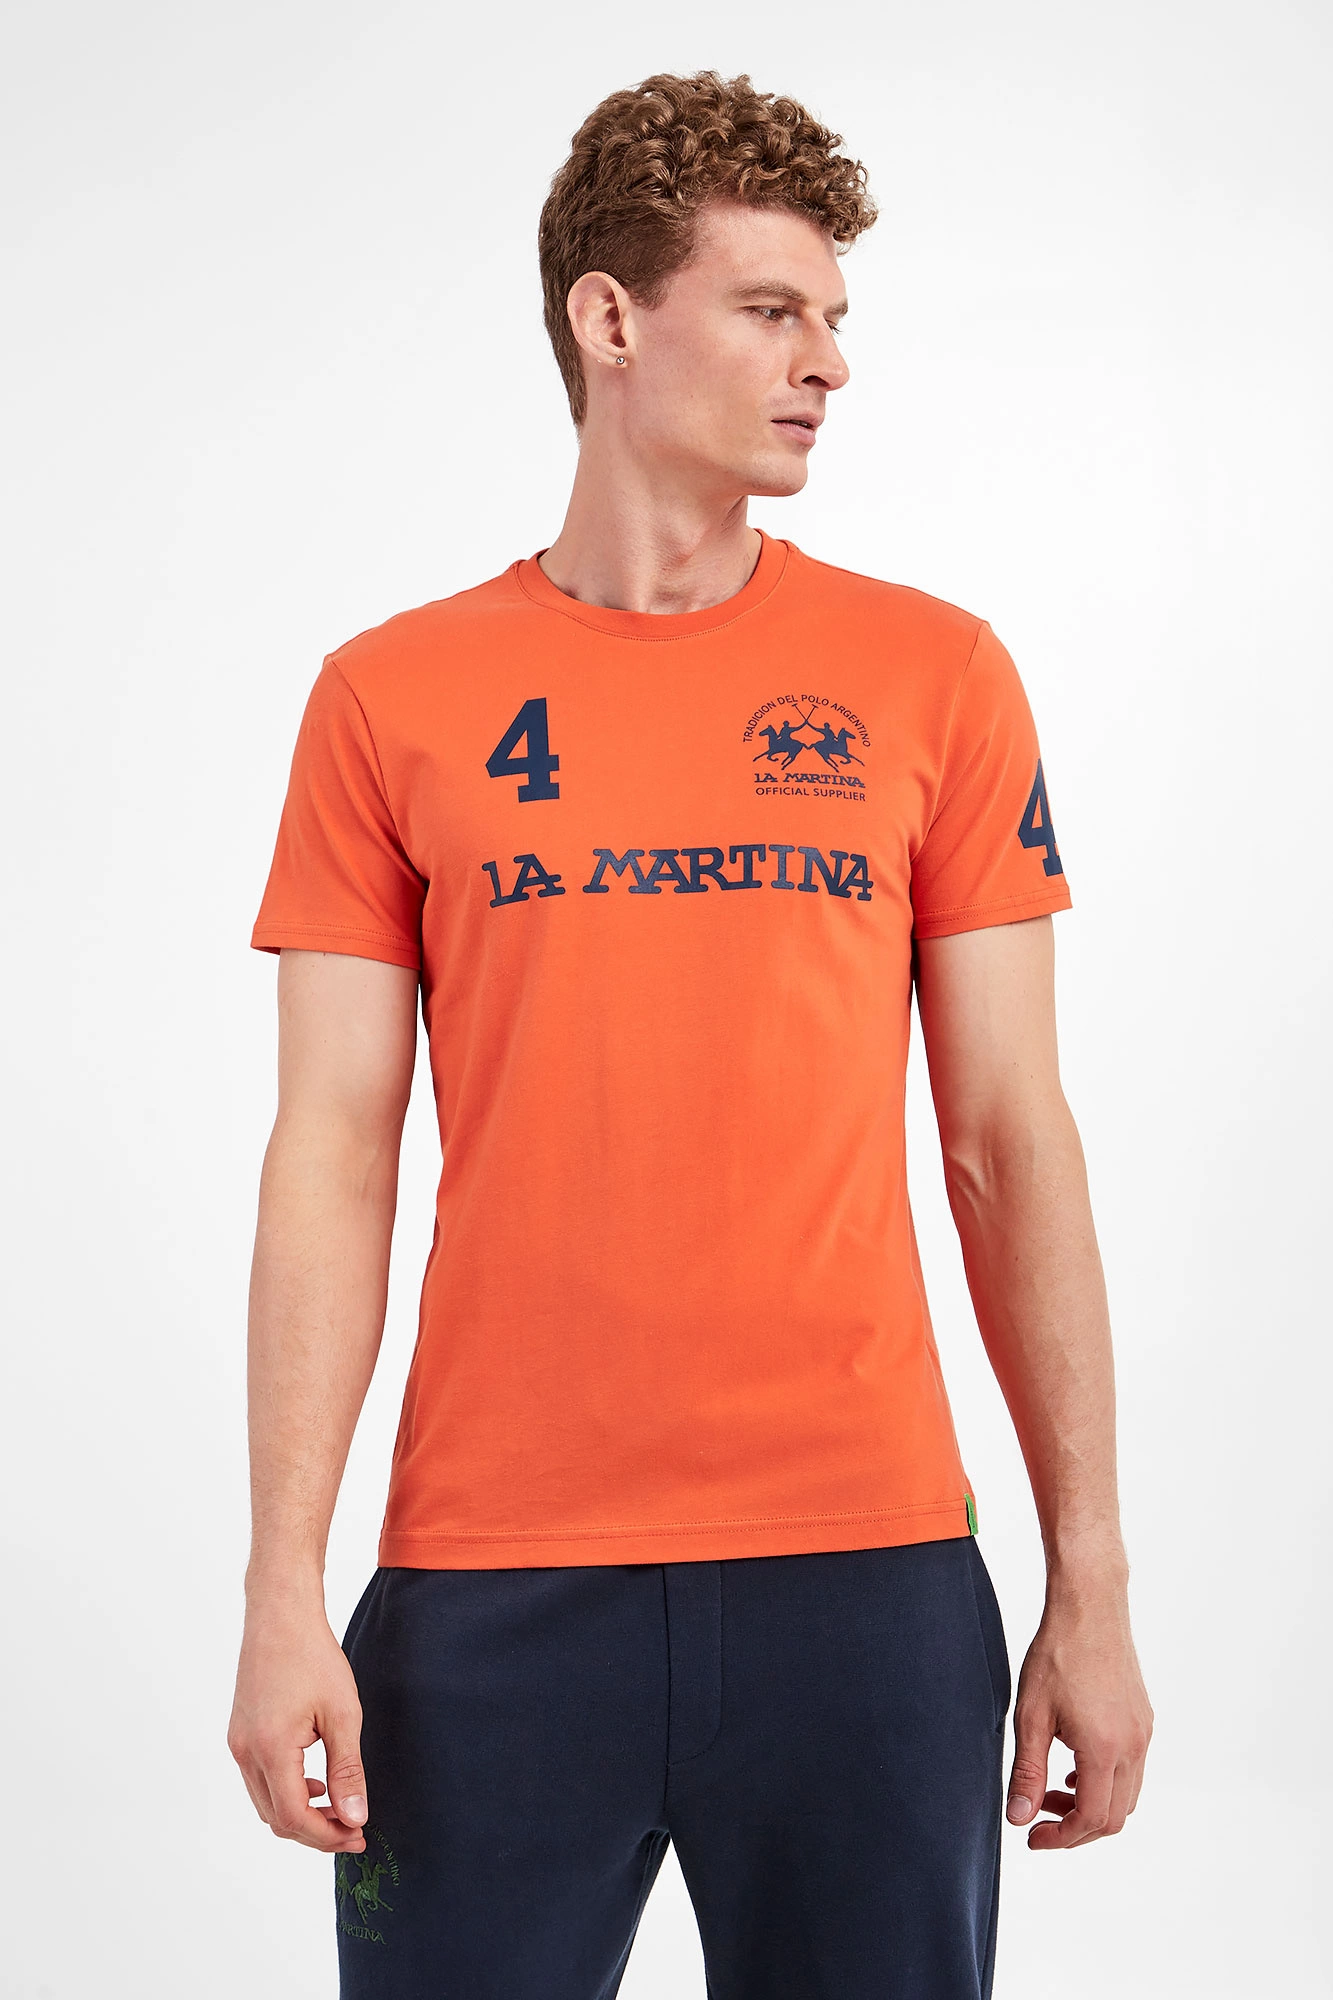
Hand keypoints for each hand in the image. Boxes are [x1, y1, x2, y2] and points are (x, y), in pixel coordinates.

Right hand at [227, 1601, 368, 1853]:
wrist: (280, 1614)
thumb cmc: (313, 1656)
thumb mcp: (342, 1714)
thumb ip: (347, 1770)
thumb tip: (355, 1818)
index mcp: (270, 1749)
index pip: (294, 1818)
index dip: (327, 1835)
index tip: (360, 1834)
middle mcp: (246, 1752)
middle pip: (276, 1819)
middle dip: (316, 1831)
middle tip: (354, 1827)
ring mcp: (238, 1744)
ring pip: (265, 1803)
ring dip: (300, 1813)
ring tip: (338, 1806)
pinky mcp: (239, 1734)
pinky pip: (259, 1780)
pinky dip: (286, 1791)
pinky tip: (314, 1780)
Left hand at [1006, 1582, 1152, 1848]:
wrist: (1090, 1606)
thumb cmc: (1057, 1654)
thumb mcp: (1031, 1715)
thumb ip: (1026, 1771)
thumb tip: (1018, 1817)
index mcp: (1105, 1749)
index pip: (1091, 1820)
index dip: (1061, 1838)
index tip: (1031, 1835)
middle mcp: (1133, 1746)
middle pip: (1114, 1817)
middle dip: (1076, 1828)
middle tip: (1039, 1818)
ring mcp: (1143, 1733)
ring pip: (1126, 1796)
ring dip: (1092, 1805)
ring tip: (1052, 1789)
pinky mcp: (1144, 1719)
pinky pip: (1132, 1770)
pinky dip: (1105, 1781)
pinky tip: (1074, 1764)